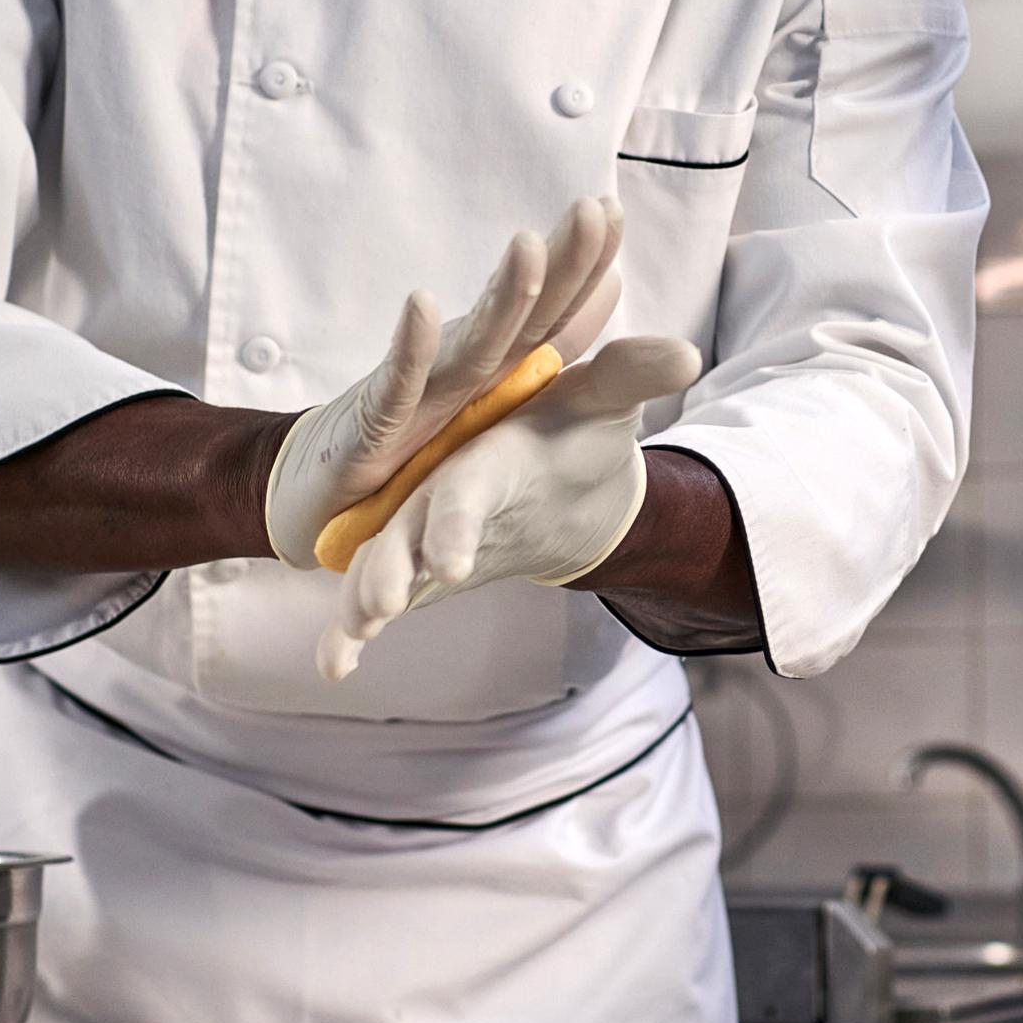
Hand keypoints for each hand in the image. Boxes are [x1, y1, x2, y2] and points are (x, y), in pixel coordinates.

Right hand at [261, 198, 620, 568]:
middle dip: (557, 264)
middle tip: (591, 210)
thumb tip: (611, 286)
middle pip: (520, 314)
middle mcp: (461, 367)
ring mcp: (419, 392)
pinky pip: (396, 387)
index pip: (550, 312)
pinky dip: (409, 349)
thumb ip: (551, 343)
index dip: (583, 267)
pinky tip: (420, 305)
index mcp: (494, 364)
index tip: (614, 209)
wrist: (317, 484)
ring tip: (528, 246)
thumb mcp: (492, 390)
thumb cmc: (407, 433)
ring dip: (500, 298)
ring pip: (471, 344)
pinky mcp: (376, 426)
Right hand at [316, 335, 701, 679]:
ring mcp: (423, 533)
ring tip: (354, 635)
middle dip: (393, 567)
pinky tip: (334, 669)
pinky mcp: (419, 568)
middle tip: (381, 606)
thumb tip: (689, 354)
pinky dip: (349, 633)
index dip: (456, 523)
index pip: (466, 489)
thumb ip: (632, 375)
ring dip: (364, 599)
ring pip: (383, 565)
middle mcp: (441, 492)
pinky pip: (376, 601)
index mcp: (484, 456)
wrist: (557, 468)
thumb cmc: (574, 429)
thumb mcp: (603, 403)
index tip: (453, 562)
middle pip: (408, 532)